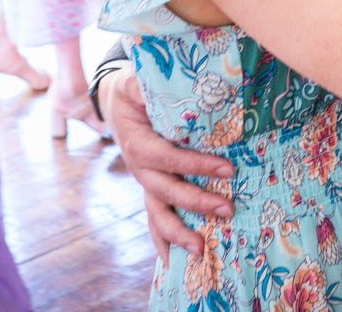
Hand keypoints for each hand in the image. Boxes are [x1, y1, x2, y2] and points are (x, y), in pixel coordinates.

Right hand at [105, 72, 233, 262]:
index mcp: (138, 143)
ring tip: (201, 251)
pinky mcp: (150, 189)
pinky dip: (163, 242)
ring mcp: (144, 182)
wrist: (114, 103)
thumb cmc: (131, 92)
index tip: (227, 168)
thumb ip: (147, 84)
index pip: (169, 157)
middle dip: (196, 203)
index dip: (196, 165)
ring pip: (158, 214)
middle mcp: (140, 169)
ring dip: (179, 234)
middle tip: (227, 210)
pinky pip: (154, 219)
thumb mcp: (134, 82)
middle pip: (167, 191)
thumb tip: (176, 80)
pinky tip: (173, 262)